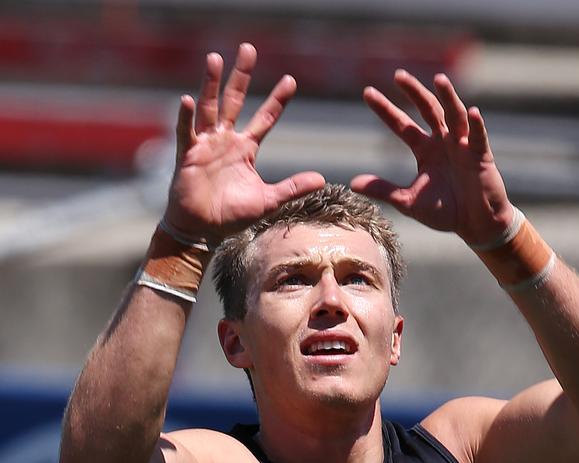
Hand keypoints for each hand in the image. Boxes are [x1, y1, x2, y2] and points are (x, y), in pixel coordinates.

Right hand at [164, 44, 324, 242]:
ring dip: (211, 84)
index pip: (265, 118)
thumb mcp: (268, 201)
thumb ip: (293, 188)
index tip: (291, 80)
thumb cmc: (232, 216)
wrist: (203, 230)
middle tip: (249, 48)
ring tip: (215, 59)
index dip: (277, 100)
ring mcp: (206, 145)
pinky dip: (186, 117)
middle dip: (242, 76)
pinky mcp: (189, 155)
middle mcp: (226, 140)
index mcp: (245, 149)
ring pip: (209, 108)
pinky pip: (187, 132)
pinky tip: (188, 99)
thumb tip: (322, 179)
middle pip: (234, 101)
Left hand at [351, 71, 513, 245]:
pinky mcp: (481, 155)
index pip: (402, 125)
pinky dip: (476, 125)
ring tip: (439, 79)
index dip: (386, 109)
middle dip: (414, 92)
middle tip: (398, 75)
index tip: (367, 93)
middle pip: (427, 109)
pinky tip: (472, 112)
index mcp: (424, 150)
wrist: (474, 224)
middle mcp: (442, 141)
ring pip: (454, 114)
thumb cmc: (444, 211)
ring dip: (448, 97)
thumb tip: (352, 183)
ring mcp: (463, 146)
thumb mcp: (408, 201)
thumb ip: (383, 189)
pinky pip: (478, 136)